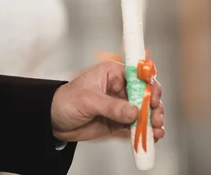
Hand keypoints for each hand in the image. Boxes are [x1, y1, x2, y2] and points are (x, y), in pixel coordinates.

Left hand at [50, 61, 164, 141]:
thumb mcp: (88, 100)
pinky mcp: (120, 121)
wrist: (54, 121)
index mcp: (113, 73)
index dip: (149, 86)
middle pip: (146, 94)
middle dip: (154, 107)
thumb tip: (133, 111)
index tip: (154, 99)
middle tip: (156, 119)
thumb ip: (111, 106)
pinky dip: (146, 131)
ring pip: (144, 111)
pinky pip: (137, 125)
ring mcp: (121, 105)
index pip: (138, 75)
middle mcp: (121, 87)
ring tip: (156, 131)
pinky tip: (151, 137)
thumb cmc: (66, 101)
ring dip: (153, 121)